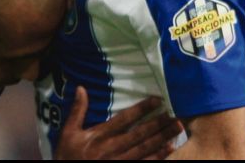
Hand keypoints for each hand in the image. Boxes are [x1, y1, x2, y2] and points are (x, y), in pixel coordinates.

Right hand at [54, 87, 182, 159]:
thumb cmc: (67, 156)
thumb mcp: (67, 133)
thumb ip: (77, 111)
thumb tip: (81, 88)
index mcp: (100, 135)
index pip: (125, 119)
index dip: (142, 109)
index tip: (157, 100)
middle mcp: (112, 148)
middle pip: (140, 134)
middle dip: (158, 123)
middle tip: (175, 114)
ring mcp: (120, 162)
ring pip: (145, 148)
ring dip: (162, 138)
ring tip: (177, 128)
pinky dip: (158, 156)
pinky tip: (170, 149)